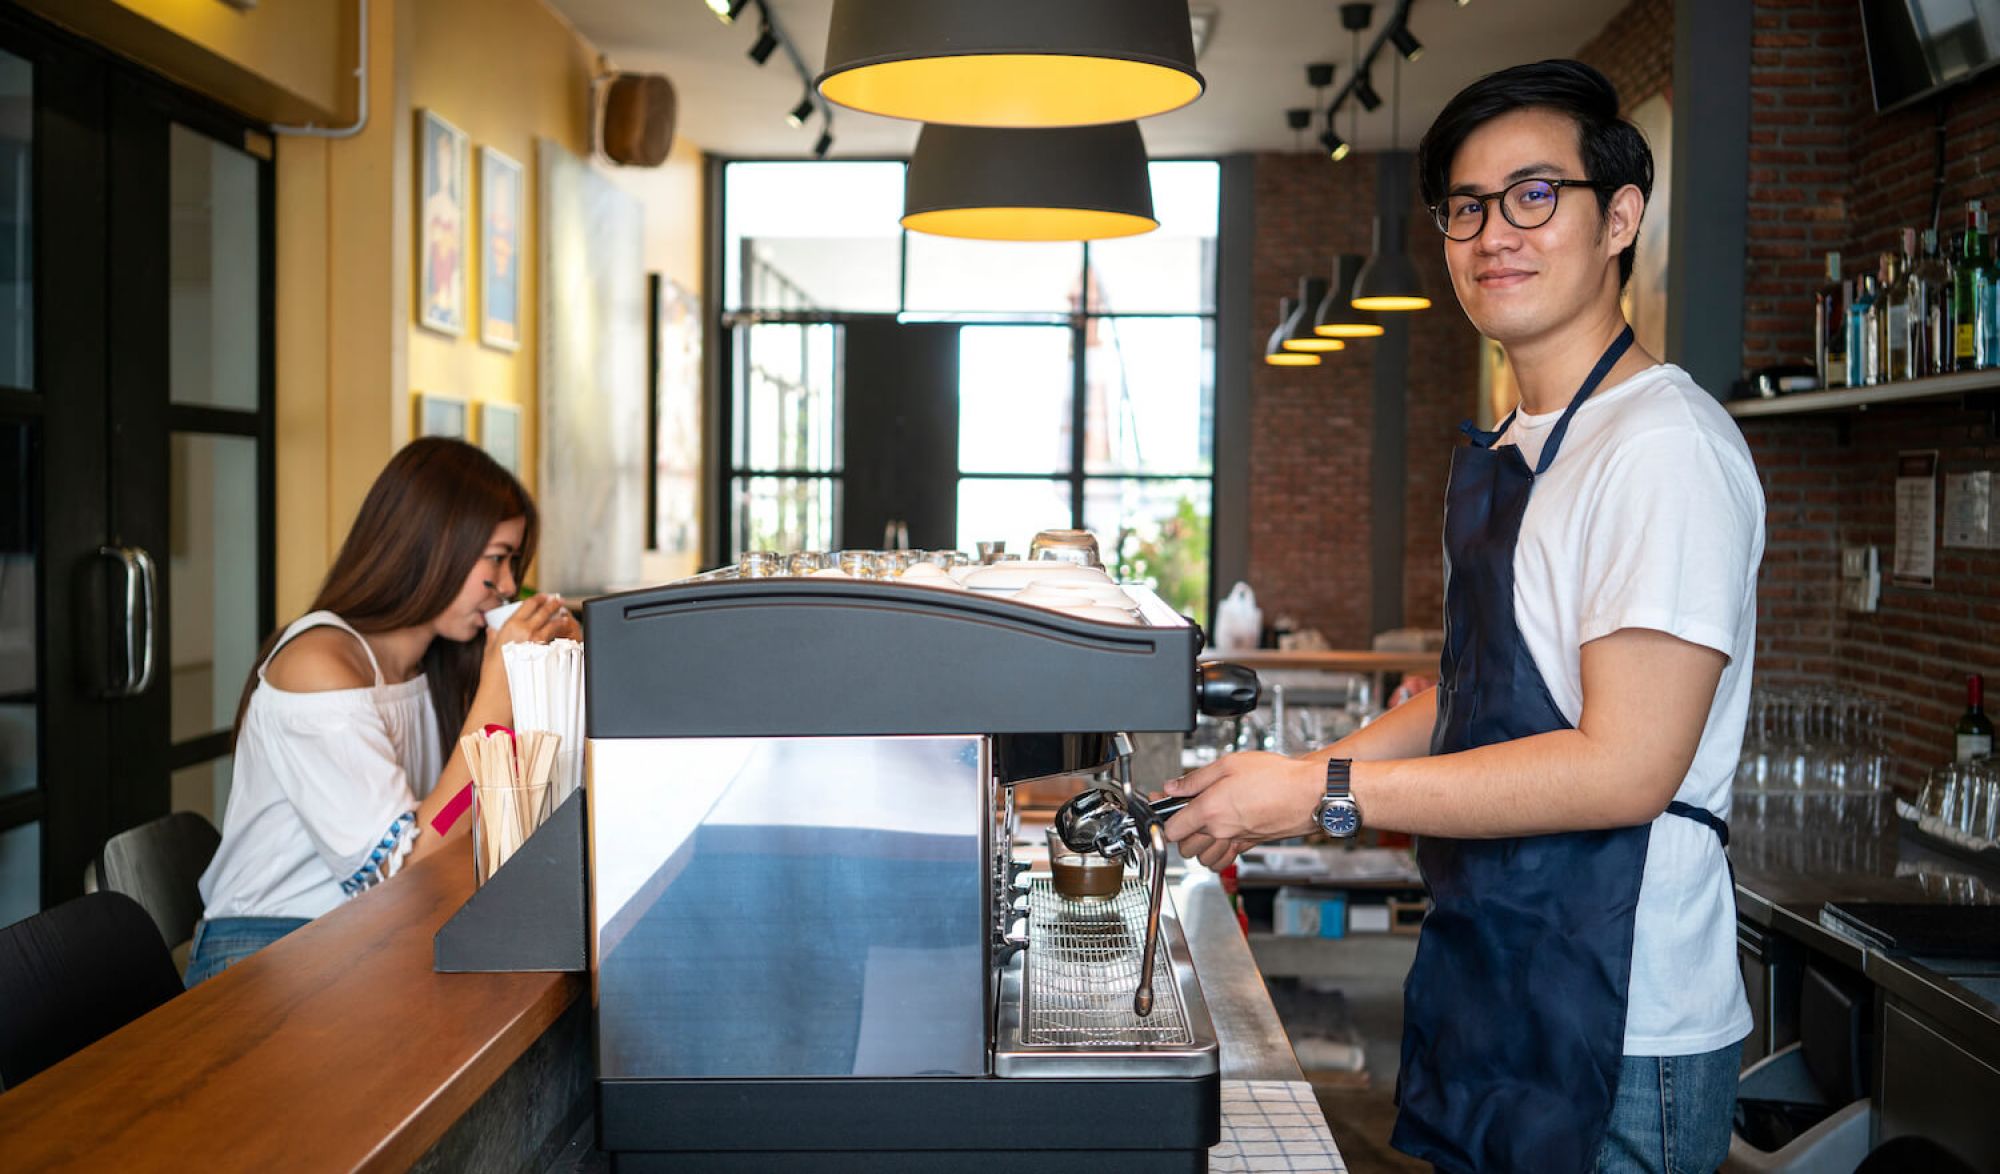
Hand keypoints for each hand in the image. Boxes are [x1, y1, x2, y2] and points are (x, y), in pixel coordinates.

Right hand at [484, 595, 576, 671]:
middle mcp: (524, 630)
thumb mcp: (489, 650)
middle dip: (553, 604)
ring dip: (560, 618)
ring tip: (565, 616)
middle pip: (543, 611)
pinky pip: (555, 640)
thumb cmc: (493, 672)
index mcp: (510, 626)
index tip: (544, 596)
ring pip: (553, 624)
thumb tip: (492, 630)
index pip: (528, 605)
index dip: (538, 598)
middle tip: (559, 600)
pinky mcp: (544, 652)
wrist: (500, 690)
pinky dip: (560, 634)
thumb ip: (492, 637)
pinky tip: (564, 634)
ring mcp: (536, 641)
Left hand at [1161, 751, 1322, 870]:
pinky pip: (1224, 860)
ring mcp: (1235, 840)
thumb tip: (1173, 787)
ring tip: (1200, 825)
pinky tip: (1217, 838)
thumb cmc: (1276, 777)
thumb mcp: (1229, 764)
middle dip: (1179, 833)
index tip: (1165, 808)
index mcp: (1210, 809)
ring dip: (1196, 846)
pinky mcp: (1249, 844)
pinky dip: (1216, 856)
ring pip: (1202, 858)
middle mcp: (1221, 830)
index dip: (1164, 818)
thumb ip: (1195, 779)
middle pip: (1184, 847)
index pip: (1171, 829)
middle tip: (1182, 813)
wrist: (1309, 793)